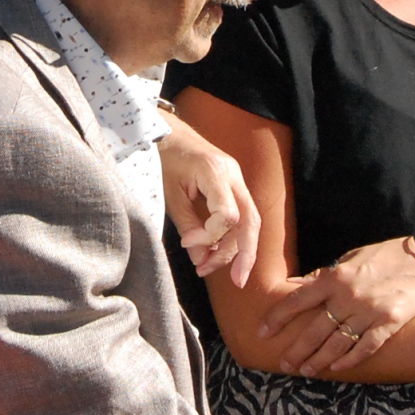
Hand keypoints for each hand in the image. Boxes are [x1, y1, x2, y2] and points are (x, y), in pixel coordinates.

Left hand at [158, 114, 262, 286]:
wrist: (167, 133)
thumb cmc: (164, 160)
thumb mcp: (169, 194)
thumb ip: (187, 226)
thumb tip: (201, 259)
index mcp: (215, 172)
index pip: (228, 215)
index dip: (210, 237)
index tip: (186, 243)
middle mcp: (233, 175)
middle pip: (251, 221)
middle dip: (245, 254)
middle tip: (236, 281)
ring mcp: (236, 179)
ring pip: (249, 221)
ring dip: (234, 249)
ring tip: (208, 268)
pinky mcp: (233, 185)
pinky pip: (241, 215)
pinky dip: (231, 236)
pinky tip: (215, 252)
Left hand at [257, 235, 414, 376]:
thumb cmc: (386, 257)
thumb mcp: (352, 259)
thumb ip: (325, 275)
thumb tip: (298, 286)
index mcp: (335, 277)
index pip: (297, 300)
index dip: (277, 318)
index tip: (262, 332)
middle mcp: (349, 295)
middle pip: (314, 329)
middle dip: (296, 349)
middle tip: (283, 364)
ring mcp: (370, 311)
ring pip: (337, 343)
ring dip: (318, 360)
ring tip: (306, 371)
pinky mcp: (390, 323)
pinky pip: (365, 347)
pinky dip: (349, 360)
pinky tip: (337, 368)